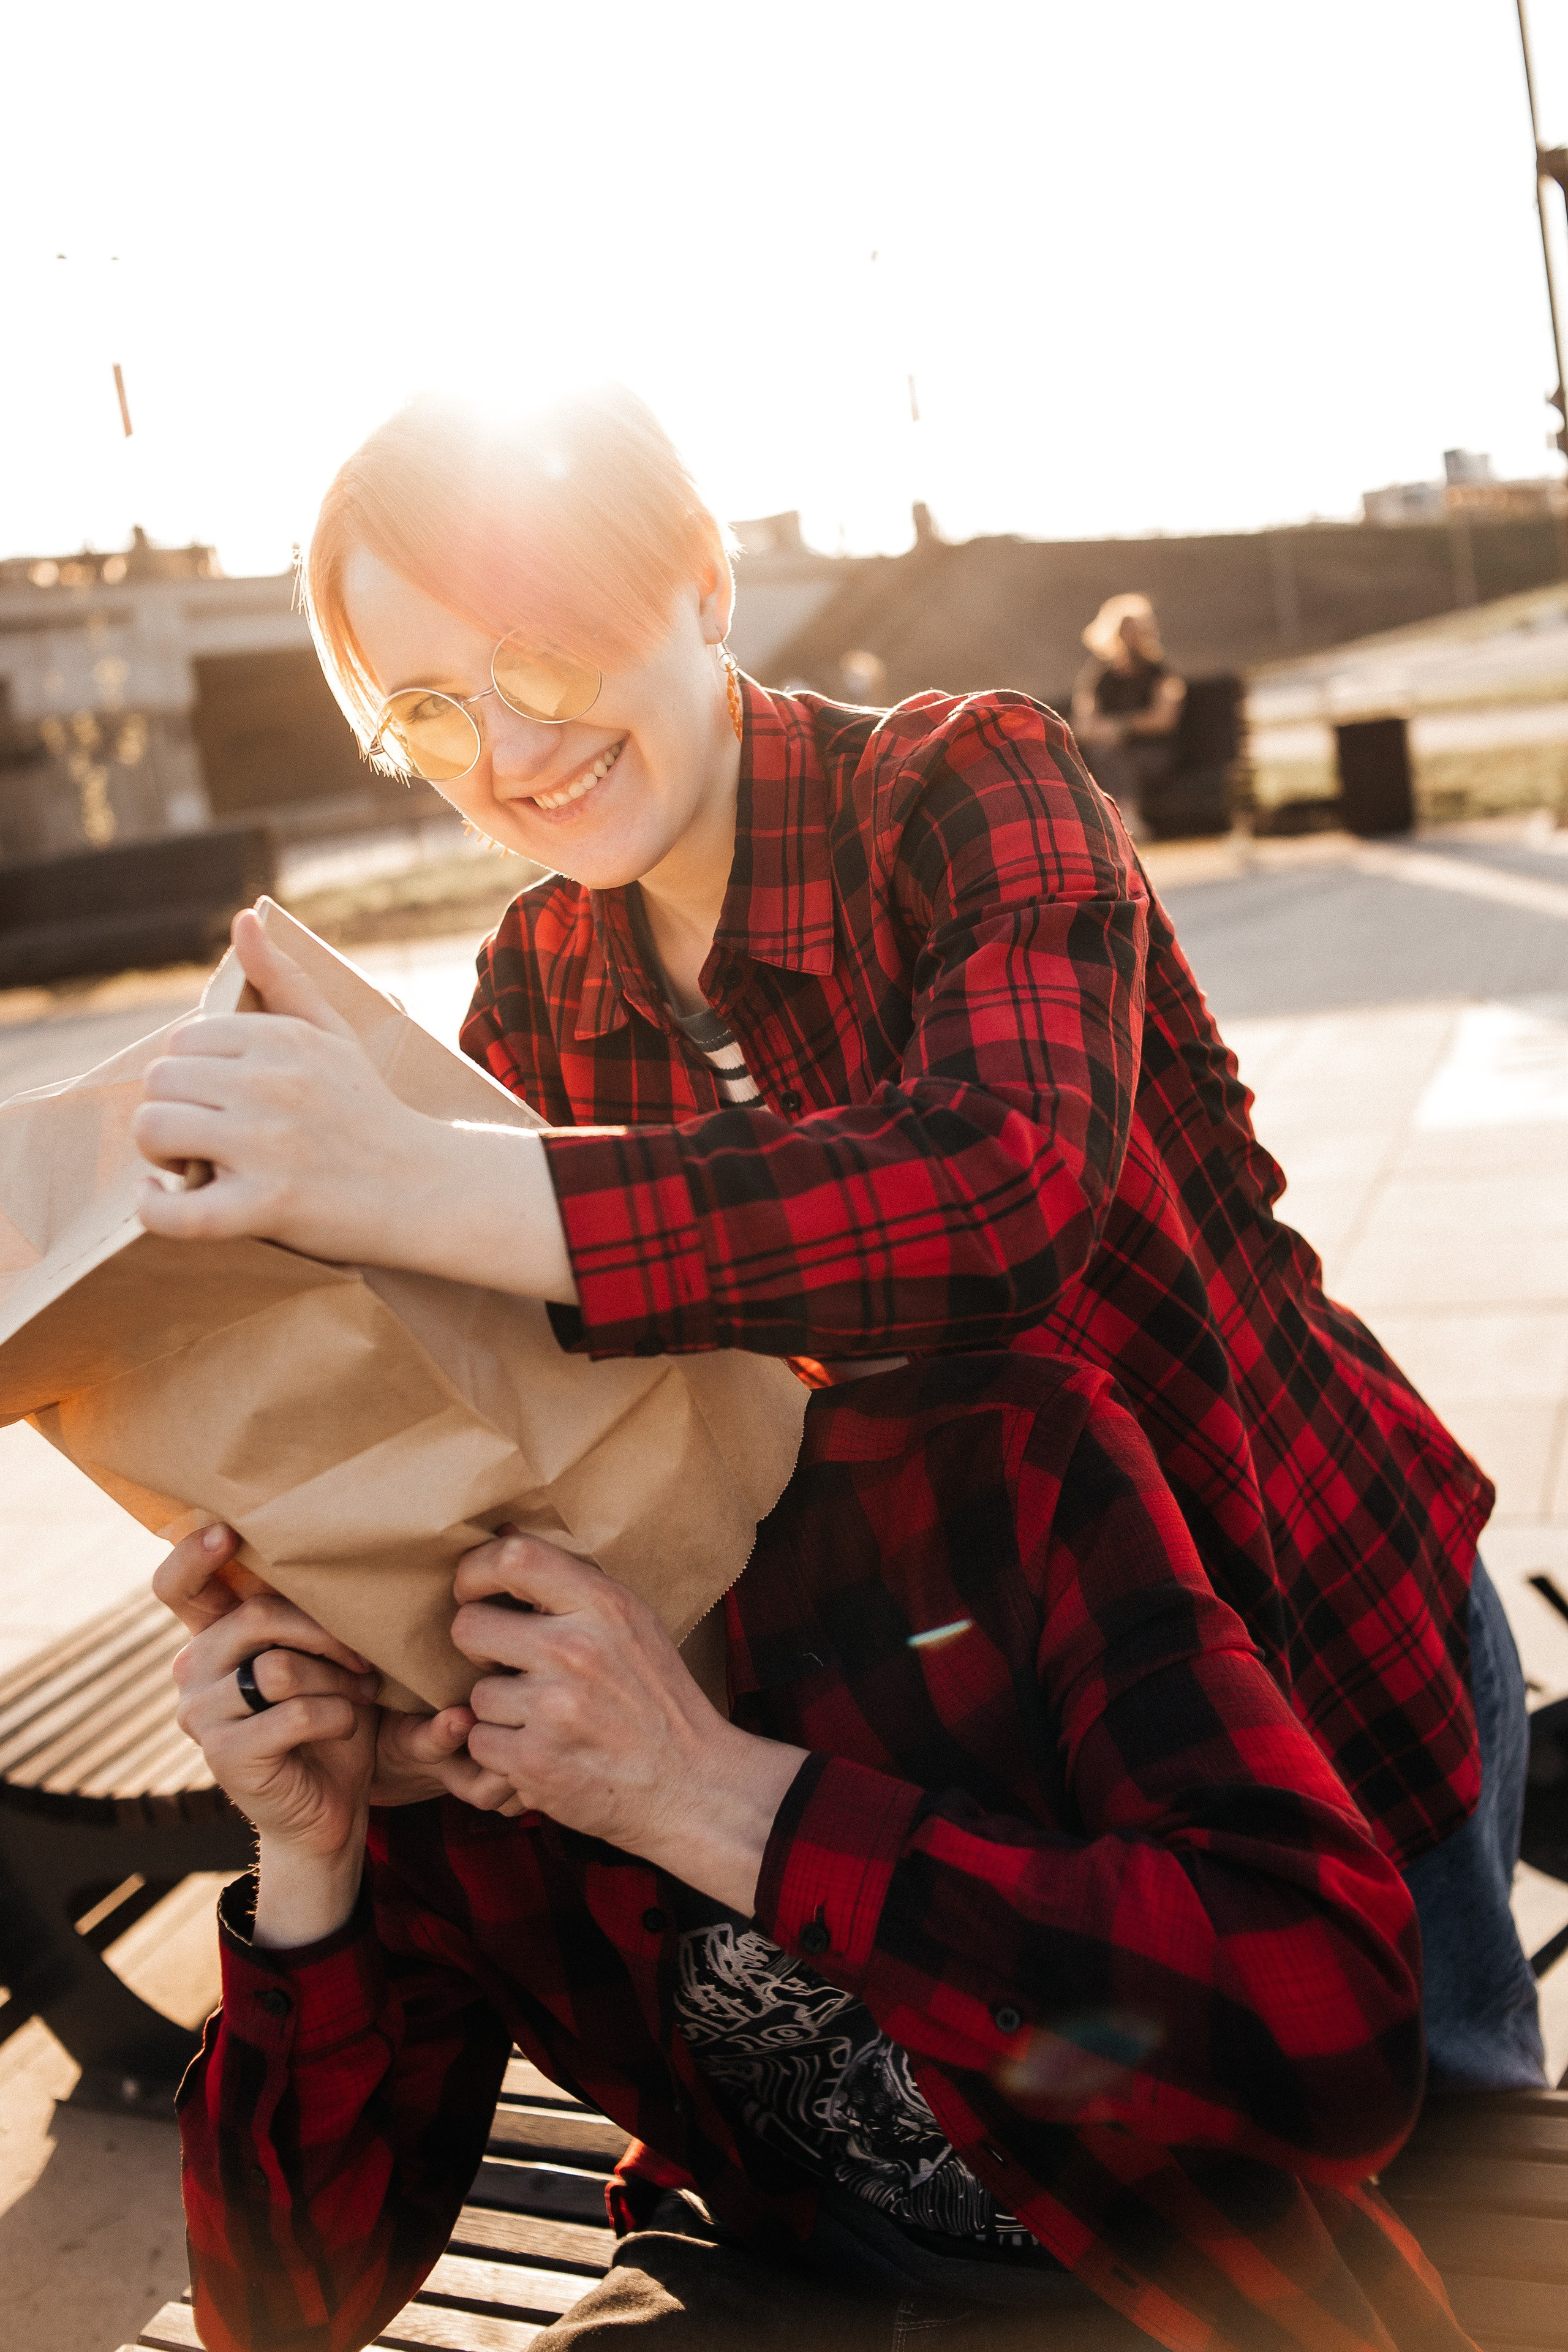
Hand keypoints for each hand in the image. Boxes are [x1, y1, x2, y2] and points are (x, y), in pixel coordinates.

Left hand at [130, 908, 576, 1301]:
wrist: (429, 1190)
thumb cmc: (372, 1113)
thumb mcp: (335, 1036)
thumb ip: (284, 981)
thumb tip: (243, 918)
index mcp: (285, 1040)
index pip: (182, 1042)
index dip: (187, 1075)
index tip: (213, 1101)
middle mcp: (273, 1083)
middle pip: (160, 1082)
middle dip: (170, 1110)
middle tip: (201, 1137)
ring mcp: (269, 1145)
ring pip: (155, 1130)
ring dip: (161, 1153)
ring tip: (191, 1164)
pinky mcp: (268, 1206)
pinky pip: (176, 1210)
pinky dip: (154, 1208)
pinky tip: (162, 1196)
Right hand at [156, 1524, 523, 1814]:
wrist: (330, 1807)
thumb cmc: (332, 1718)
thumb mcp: (320, 1656)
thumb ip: (304, 1614)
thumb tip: (331, 1549)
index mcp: (211, 1638)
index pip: (178, 1586)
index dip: (194, 1554)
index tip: (228, 1531)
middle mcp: (192, 1670)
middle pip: (257, 1617)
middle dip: (325, 1633)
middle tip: (362, 1658)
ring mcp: (201, 1716)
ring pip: (279, 1666)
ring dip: (336, 1680)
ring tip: (359, 1693)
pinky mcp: (225, 1756)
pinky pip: (294, 1713)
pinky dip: (337, 1715)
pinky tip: (347, 1724)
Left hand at [451, 1533, 806, 1914]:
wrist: (693, 1786)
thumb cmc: (658, 1700)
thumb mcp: (634, 1625)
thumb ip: (575, 1589)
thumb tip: (502, 1537)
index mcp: (605, 1605)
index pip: (515, 1557)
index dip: (476, 1570)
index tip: (472, 1591)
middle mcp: (578, 1650)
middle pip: (470, 1627)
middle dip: (479, 1649)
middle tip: (508, 1665)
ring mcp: (555, 1708)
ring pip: (476, 1696)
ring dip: (499, 1713)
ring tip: (544, 1721)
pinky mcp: (535, 1761)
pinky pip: (481, 1744)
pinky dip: (503, 1756)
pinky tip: (544, 1754)